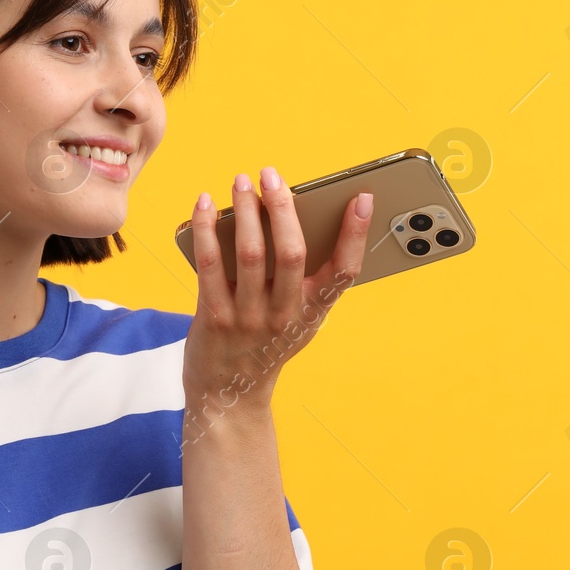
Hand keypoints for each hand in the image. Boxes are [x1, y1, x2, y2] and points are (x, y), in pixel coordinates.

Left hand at [183, 165, 372, 412]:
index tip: (362, 198)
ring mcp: (249, 318)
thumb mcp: (297, 319)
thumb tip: (294, 213)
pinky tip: (206, 204)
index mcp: (313, 312)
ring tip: (241, 181)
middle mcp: (285, 316)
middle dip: (283, 207)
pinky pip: (210, 266)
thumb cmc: (266, 345)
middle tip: (271, 174)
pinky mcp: (214, 318)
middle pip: (292, 254)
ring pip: (250, 255)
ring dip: (246, 211)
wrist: (229, 395)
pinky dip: (207, 230)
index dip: (356, 234)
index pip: (345, 272)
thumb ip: (303, 278)